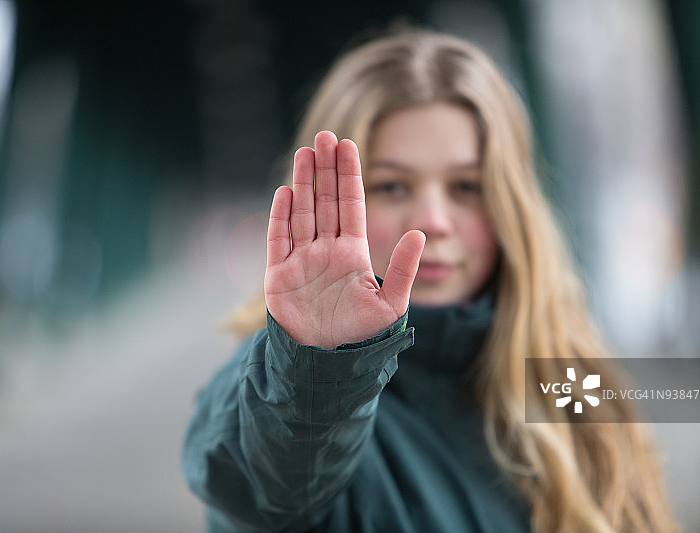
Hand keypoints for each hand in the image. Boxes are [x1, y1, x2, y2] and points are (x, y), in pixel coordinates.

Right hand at [264, 131, 424, 348]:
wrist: (327, 366)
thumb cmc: (361, 339)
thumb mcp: (390, 305)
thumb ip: (402, 270)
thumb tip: (420, 234)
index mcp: (353, 254)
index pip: (350, 205)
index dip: (348, 175)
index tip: (347, 145)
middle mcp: (327, 252)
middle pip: (325, 201)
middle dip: (324, 168)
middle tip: (324, 136)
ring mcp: (301, 261)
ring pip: (302, 213)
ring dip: (303, 183)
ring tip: (305, 152)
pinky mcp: (279, 276)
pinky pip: (278, 239)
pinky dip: (280, 216)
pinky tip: (285, 192)